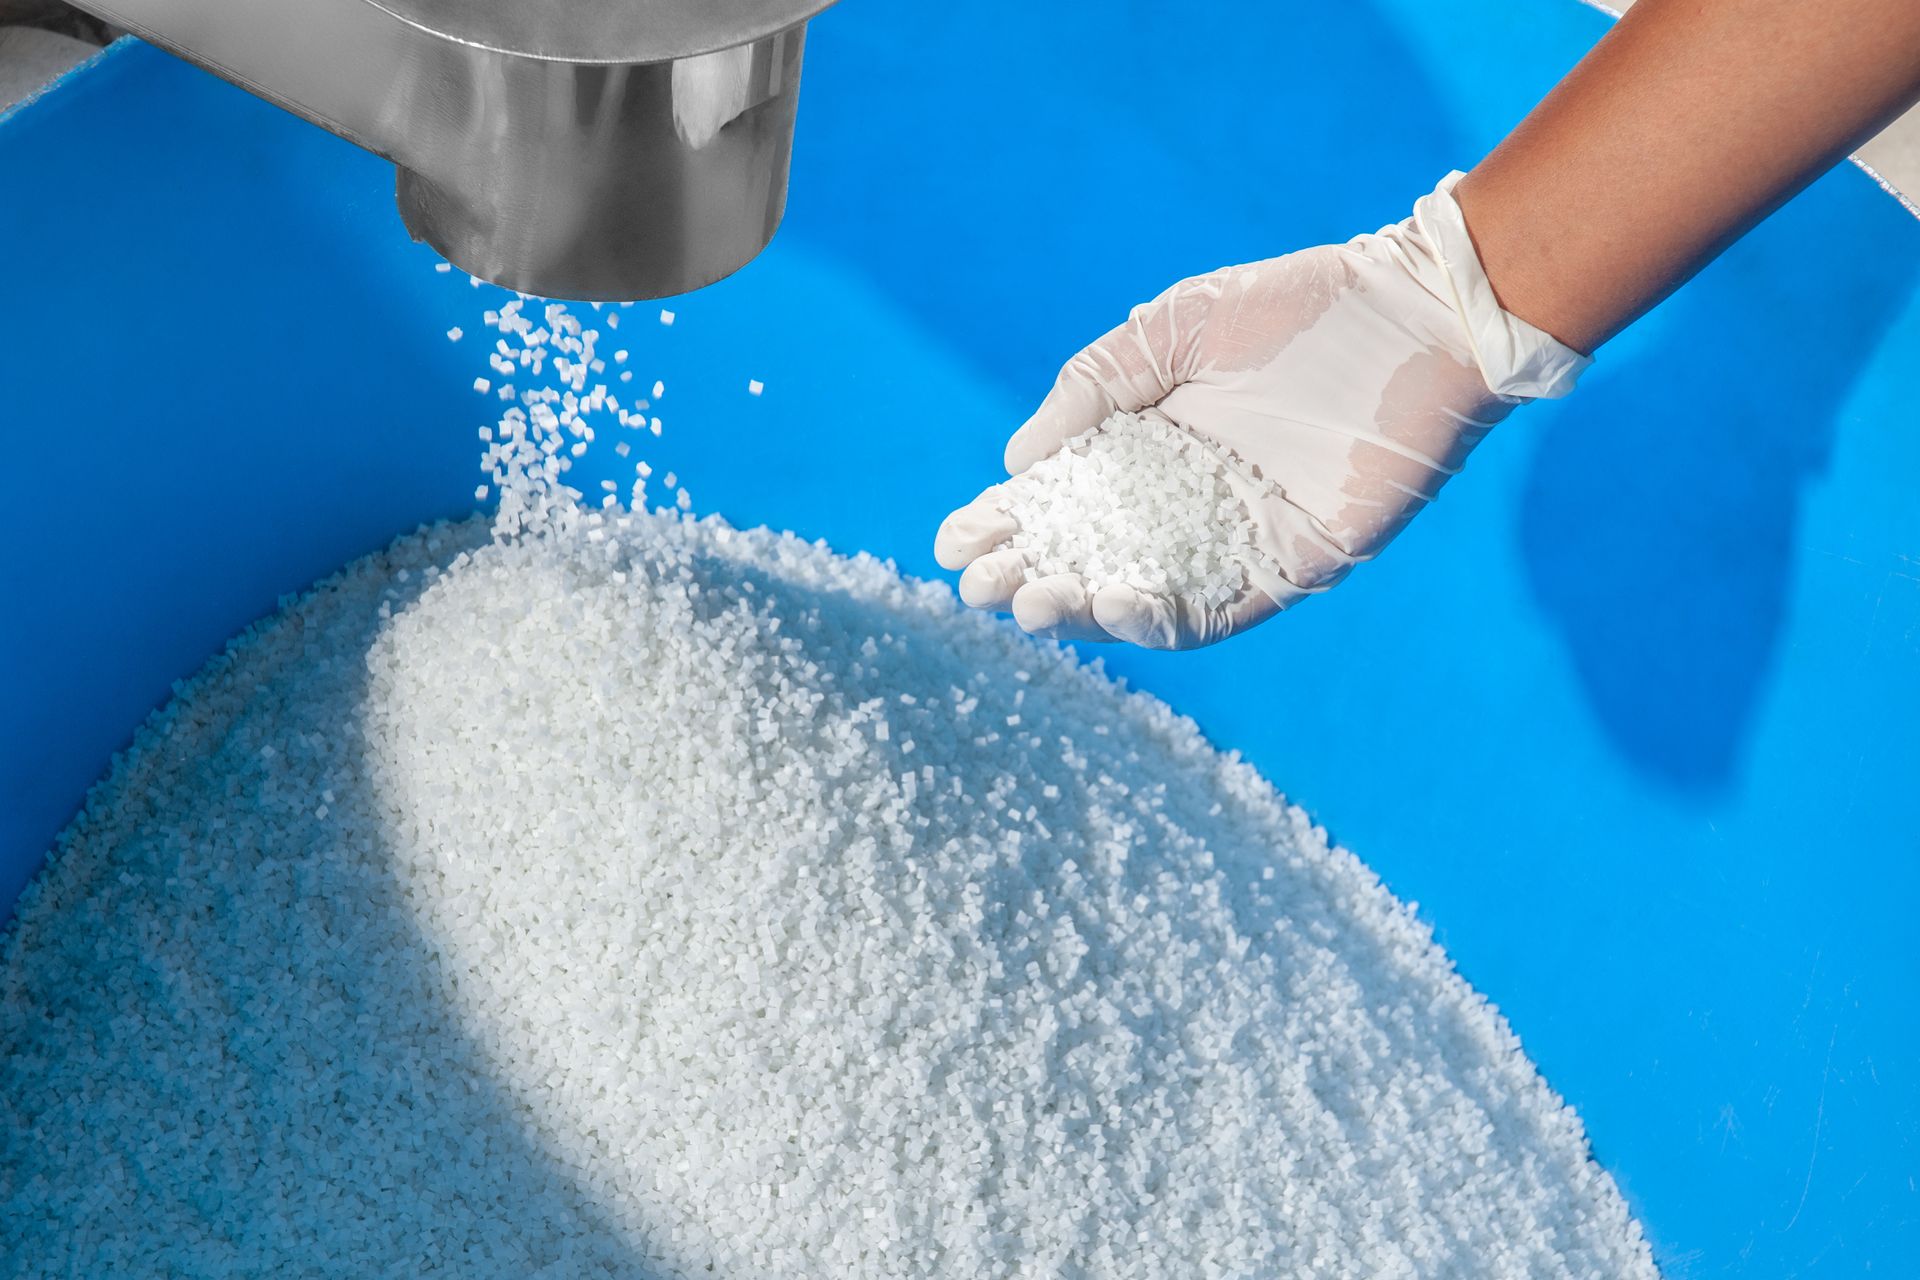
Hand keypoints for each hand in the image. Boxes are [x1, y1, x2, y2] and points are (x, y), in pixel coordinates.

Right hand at [935, 173, 1588, 649]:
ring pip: (1138, 597)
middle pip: (1087, 559)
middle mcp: (1181, 505)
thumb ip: (1093, 387)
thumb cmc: (1296, 307)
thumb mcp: (1169, 328)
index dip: (1003, 524)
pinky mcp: (1288, 570)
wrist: (1415, 316)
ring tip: (1031, 603)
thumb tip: (1018, 461)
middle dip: (1027, 577)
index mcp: (1146, 448)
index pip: (1058, 502)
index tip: (953, 540)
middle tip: (981, 587)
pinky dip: (1158, 620)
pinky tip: (1111, 604)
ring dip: (1079, 610)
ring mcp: (1231, 542)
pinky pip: (1215, 613)